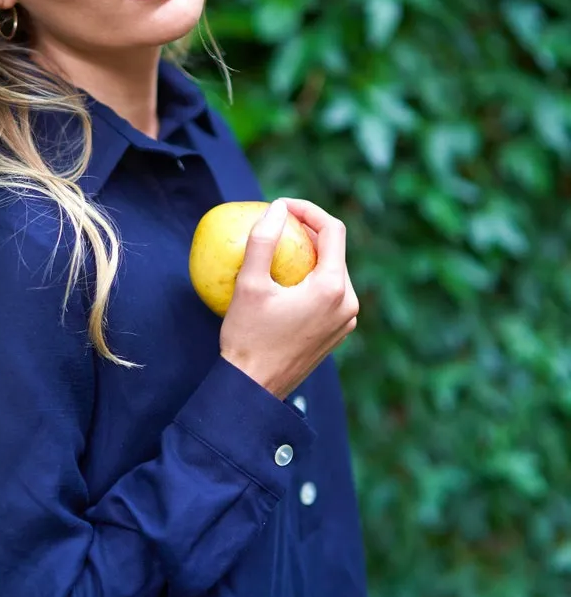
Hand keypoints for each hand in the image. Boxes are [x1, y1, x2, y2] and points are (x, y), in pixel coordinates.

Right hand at [219, 197, 358, 399]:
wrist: (254, 390)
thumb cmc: (248, 337)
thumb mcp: (249, 285)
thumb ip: (263, 240)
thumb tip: (277, 208)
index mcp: (332, 288)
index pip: (332, 230)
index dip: (308, 210)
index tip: (281, 206)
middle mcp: (348, 304)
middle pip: (335, 250)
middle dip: (308, 231)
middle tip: (277, 224)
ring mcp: (346, 321)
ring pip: (333, 272)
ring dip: (310, 255)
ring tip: (279, 249)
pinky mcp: (337, 333)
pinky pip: (329, 294)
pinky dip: (311, 278)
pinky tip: (284, 280)